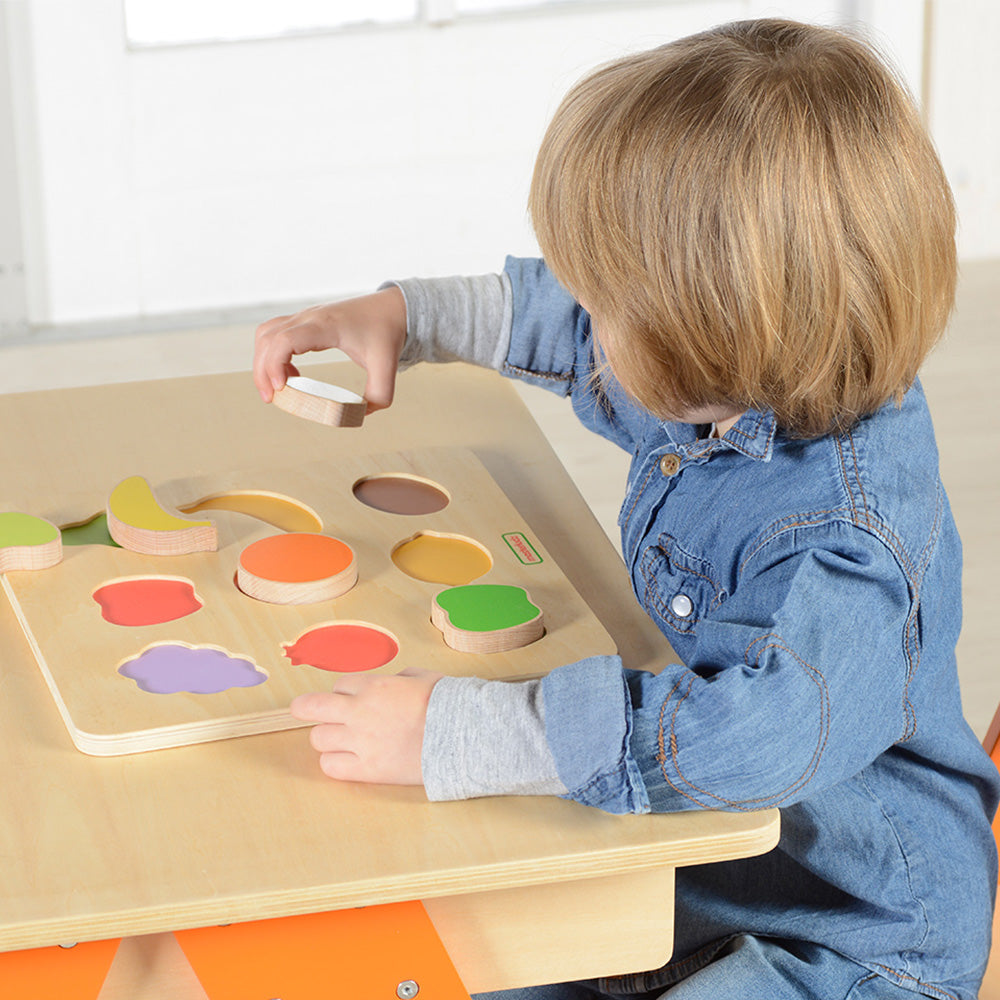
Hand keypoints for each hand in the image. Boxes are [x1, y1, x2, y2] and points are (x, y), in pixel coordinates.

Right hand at [253, 285, 406, 411]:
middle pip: (268, 338)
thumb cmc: (387, 331)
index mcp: (326, 326)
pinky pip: (276, 334)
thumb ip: (379, 394)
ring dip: (264, 361)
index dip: (275, 363)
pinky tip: (291, 375)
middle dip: (262, 370)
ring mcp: (306, 317)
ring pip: (267, 334)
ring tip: (278, 388)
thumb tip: (361, 414)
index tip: (281, 388)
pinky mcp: (306, 322)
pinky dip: (273, 354)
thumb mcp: (387, 366)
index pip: (286, 339)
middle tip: (271, 399)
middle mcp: (310, 317)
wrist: (393, 307)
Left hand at [290, 668, 442, 784]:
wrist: (461, 739)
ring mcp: (360, 741)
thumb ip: (402, 678)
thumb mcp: (424, 678)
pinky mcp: (367, 769)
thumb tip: (396, 681)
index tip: (349, 699)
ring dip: (326, 737)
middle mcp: (360, 712)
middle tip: (303, 710)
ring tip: (341, 740)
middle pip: (312, 707)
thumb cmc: (447, 706)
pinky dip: (334, 762)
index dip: (343, 692)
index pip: (339, 685)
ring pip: (318, 738)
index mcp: (374, 687)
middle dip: (304, 708)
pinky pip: (331, 766)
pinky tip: (346, 760)